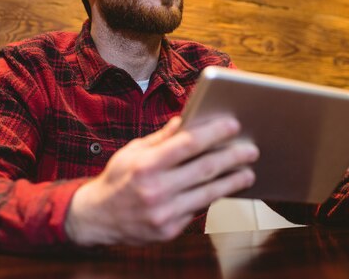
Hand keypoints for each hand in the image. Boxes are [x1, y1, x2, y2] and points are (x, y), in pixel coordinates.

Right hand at [64, 116, 258, 245]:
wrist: (97, 218)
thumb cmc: (117, 179)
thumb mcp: (133, 152)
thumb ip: (162, 138)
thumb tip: (187, 120)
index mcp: (146, 165)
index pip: (188, 143)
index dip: (214, 132)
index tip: (233, 124)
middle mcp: (156, 189)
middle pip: (205, 168)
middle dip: (233, 157)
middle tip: (251, 149)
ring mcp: (164, 213)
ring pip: (209, 193)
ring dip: (232, 181)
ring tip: (247, 171)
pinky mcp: (169, 229)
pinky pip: (198, 210)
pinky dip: (214, 197)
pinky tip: (225, 188)